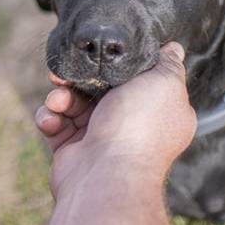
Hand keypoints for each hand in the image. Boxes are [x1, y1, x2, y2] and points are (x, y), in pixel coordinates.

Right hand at [34, 43, 195, 198]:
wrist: (105, 175)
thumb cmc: (138, 126)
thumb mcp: (164, 83)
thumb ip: (168, 64)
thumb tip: (174, 49)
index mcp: (156, 110)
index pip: (136, 79)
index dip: (116, 66)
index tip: (100, 55)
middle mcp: (130, 125)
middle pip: (99, 89)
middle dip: (78, 79)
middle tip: (63, 74)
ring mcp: (100, 138)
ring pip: (73, 104)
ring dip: (60, 98)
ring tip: (57, 101)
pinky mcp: (72, 150)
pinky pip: (57, 124)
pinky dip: (50, 119)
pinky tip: (52, 121)